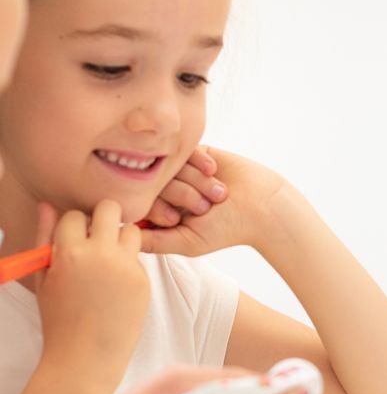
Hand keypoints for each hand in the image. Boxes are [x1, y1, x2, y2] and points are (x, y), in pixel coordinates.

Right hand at [25, 201, 149, 393]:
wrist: (86, 356)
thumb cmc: (59, 318)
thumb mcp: (44, 278)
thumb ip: (45, 237)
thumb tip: (47, 205)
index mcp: (69, 252)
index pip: (76, 214)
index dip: (74, 225)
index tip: (73, 239)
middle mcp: (101, 254)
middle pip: (111, 208)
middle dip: (103, 217)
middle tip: (97, 234)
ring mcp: (126, 267)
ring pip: (131, 230)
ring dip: (120, 237)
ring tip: (107, 259)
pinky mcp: (143, 280)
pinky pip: (137, 258)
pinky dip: (128, 264)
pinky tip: (116, 286)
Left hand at [141, 146, 286, 256]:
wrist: (262, 206)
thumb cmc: (228, 229)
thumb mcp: (187, 243)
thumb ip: (152, 241)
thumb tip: (117, 234)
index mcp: (164, 212)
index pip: (140, 203)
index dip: (157, 209)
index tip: (177, 218)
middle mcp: (170, 190)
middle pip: (153, 183)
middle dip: (180, 195)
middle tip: (204, 207)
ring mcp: (182, 170)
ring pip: (169, 166)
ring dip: (195, 182)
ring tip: (218, 194)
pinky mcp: (197, 152)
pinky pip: (183, 150)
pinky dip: (199, 164)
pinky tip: (215, 174)